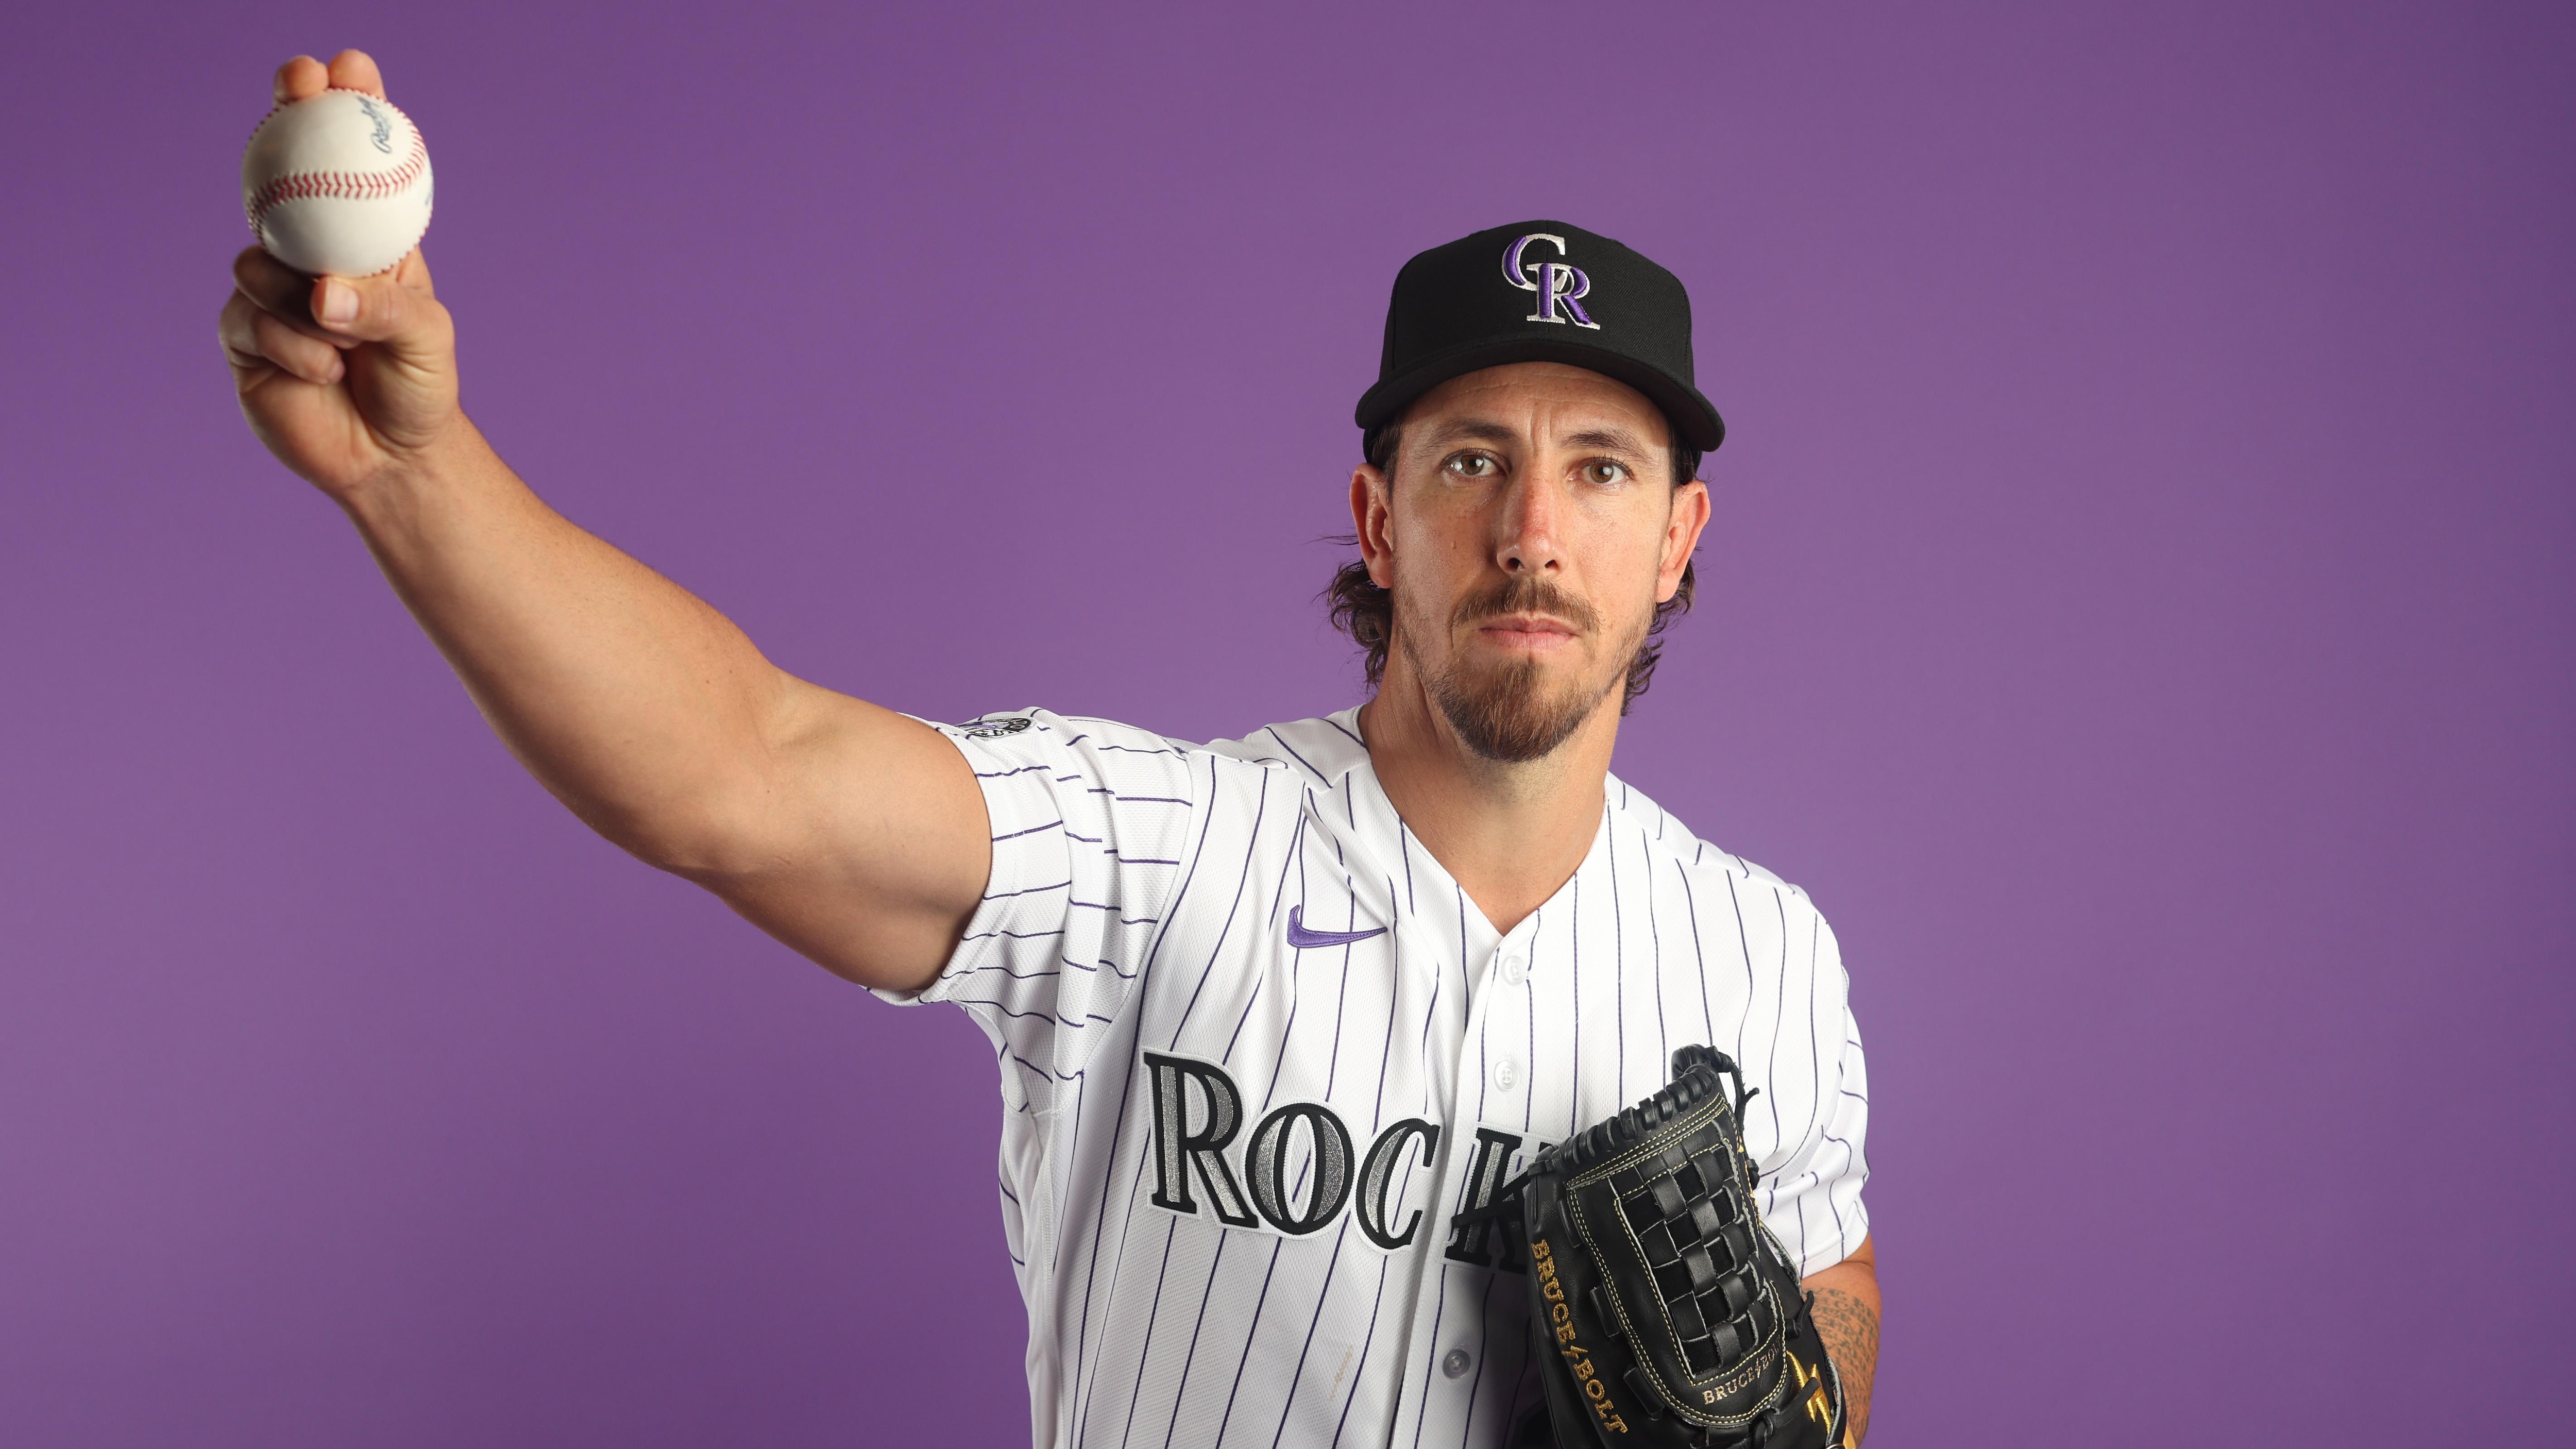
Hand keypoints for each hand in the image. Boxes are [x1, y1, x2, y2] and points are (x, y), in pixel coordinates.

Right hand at [219, 50, 459, 500]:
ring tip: (347, 347)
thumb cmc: (420, 387)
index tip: (343, 69)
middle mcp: (310, 252)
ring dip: (304, 303)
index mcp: (363, 239)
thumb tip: (323, 292)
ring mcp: (270, 290)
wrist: (391, 458)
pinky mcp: (242, 333)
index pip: (346, 161)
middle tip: (298, 86)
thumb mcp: (426, 338)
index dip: (339, 107)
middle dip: (287, 120)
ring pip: (258, 262)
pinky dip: (293, 347)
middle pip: (281, 174)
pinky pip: (249, 319)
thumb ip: (384, 307)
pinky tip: (324, 374)